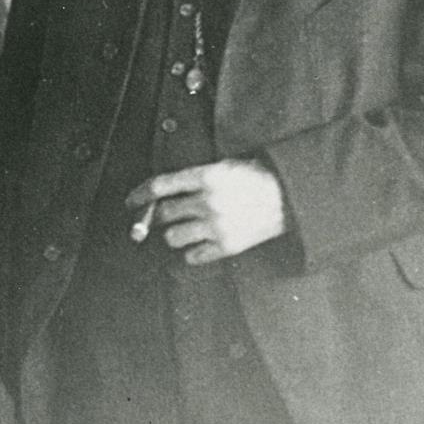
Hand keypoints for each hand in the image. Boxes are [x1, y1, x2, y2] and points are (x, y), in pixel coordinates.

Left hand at [124, 159, 286, 265]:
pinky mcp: (227, 246)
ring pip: (172, 238)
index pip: (159, 186)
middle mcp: (208, 202)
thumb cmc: (257, 178)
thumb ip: (194, 178)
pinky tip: (197, 245)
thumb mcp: (225, 166)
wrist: (293, 198)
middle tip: (160, 216)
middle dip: (156, 216)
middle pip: (162, 214)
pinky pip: (193, 256)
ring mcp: (217, 226)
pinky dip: (191, 252)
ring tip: (183, 230)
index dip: (139, 194)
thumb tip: (160, 193)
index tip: (131, 202)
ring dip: (172, 234)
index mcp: (206, 177)